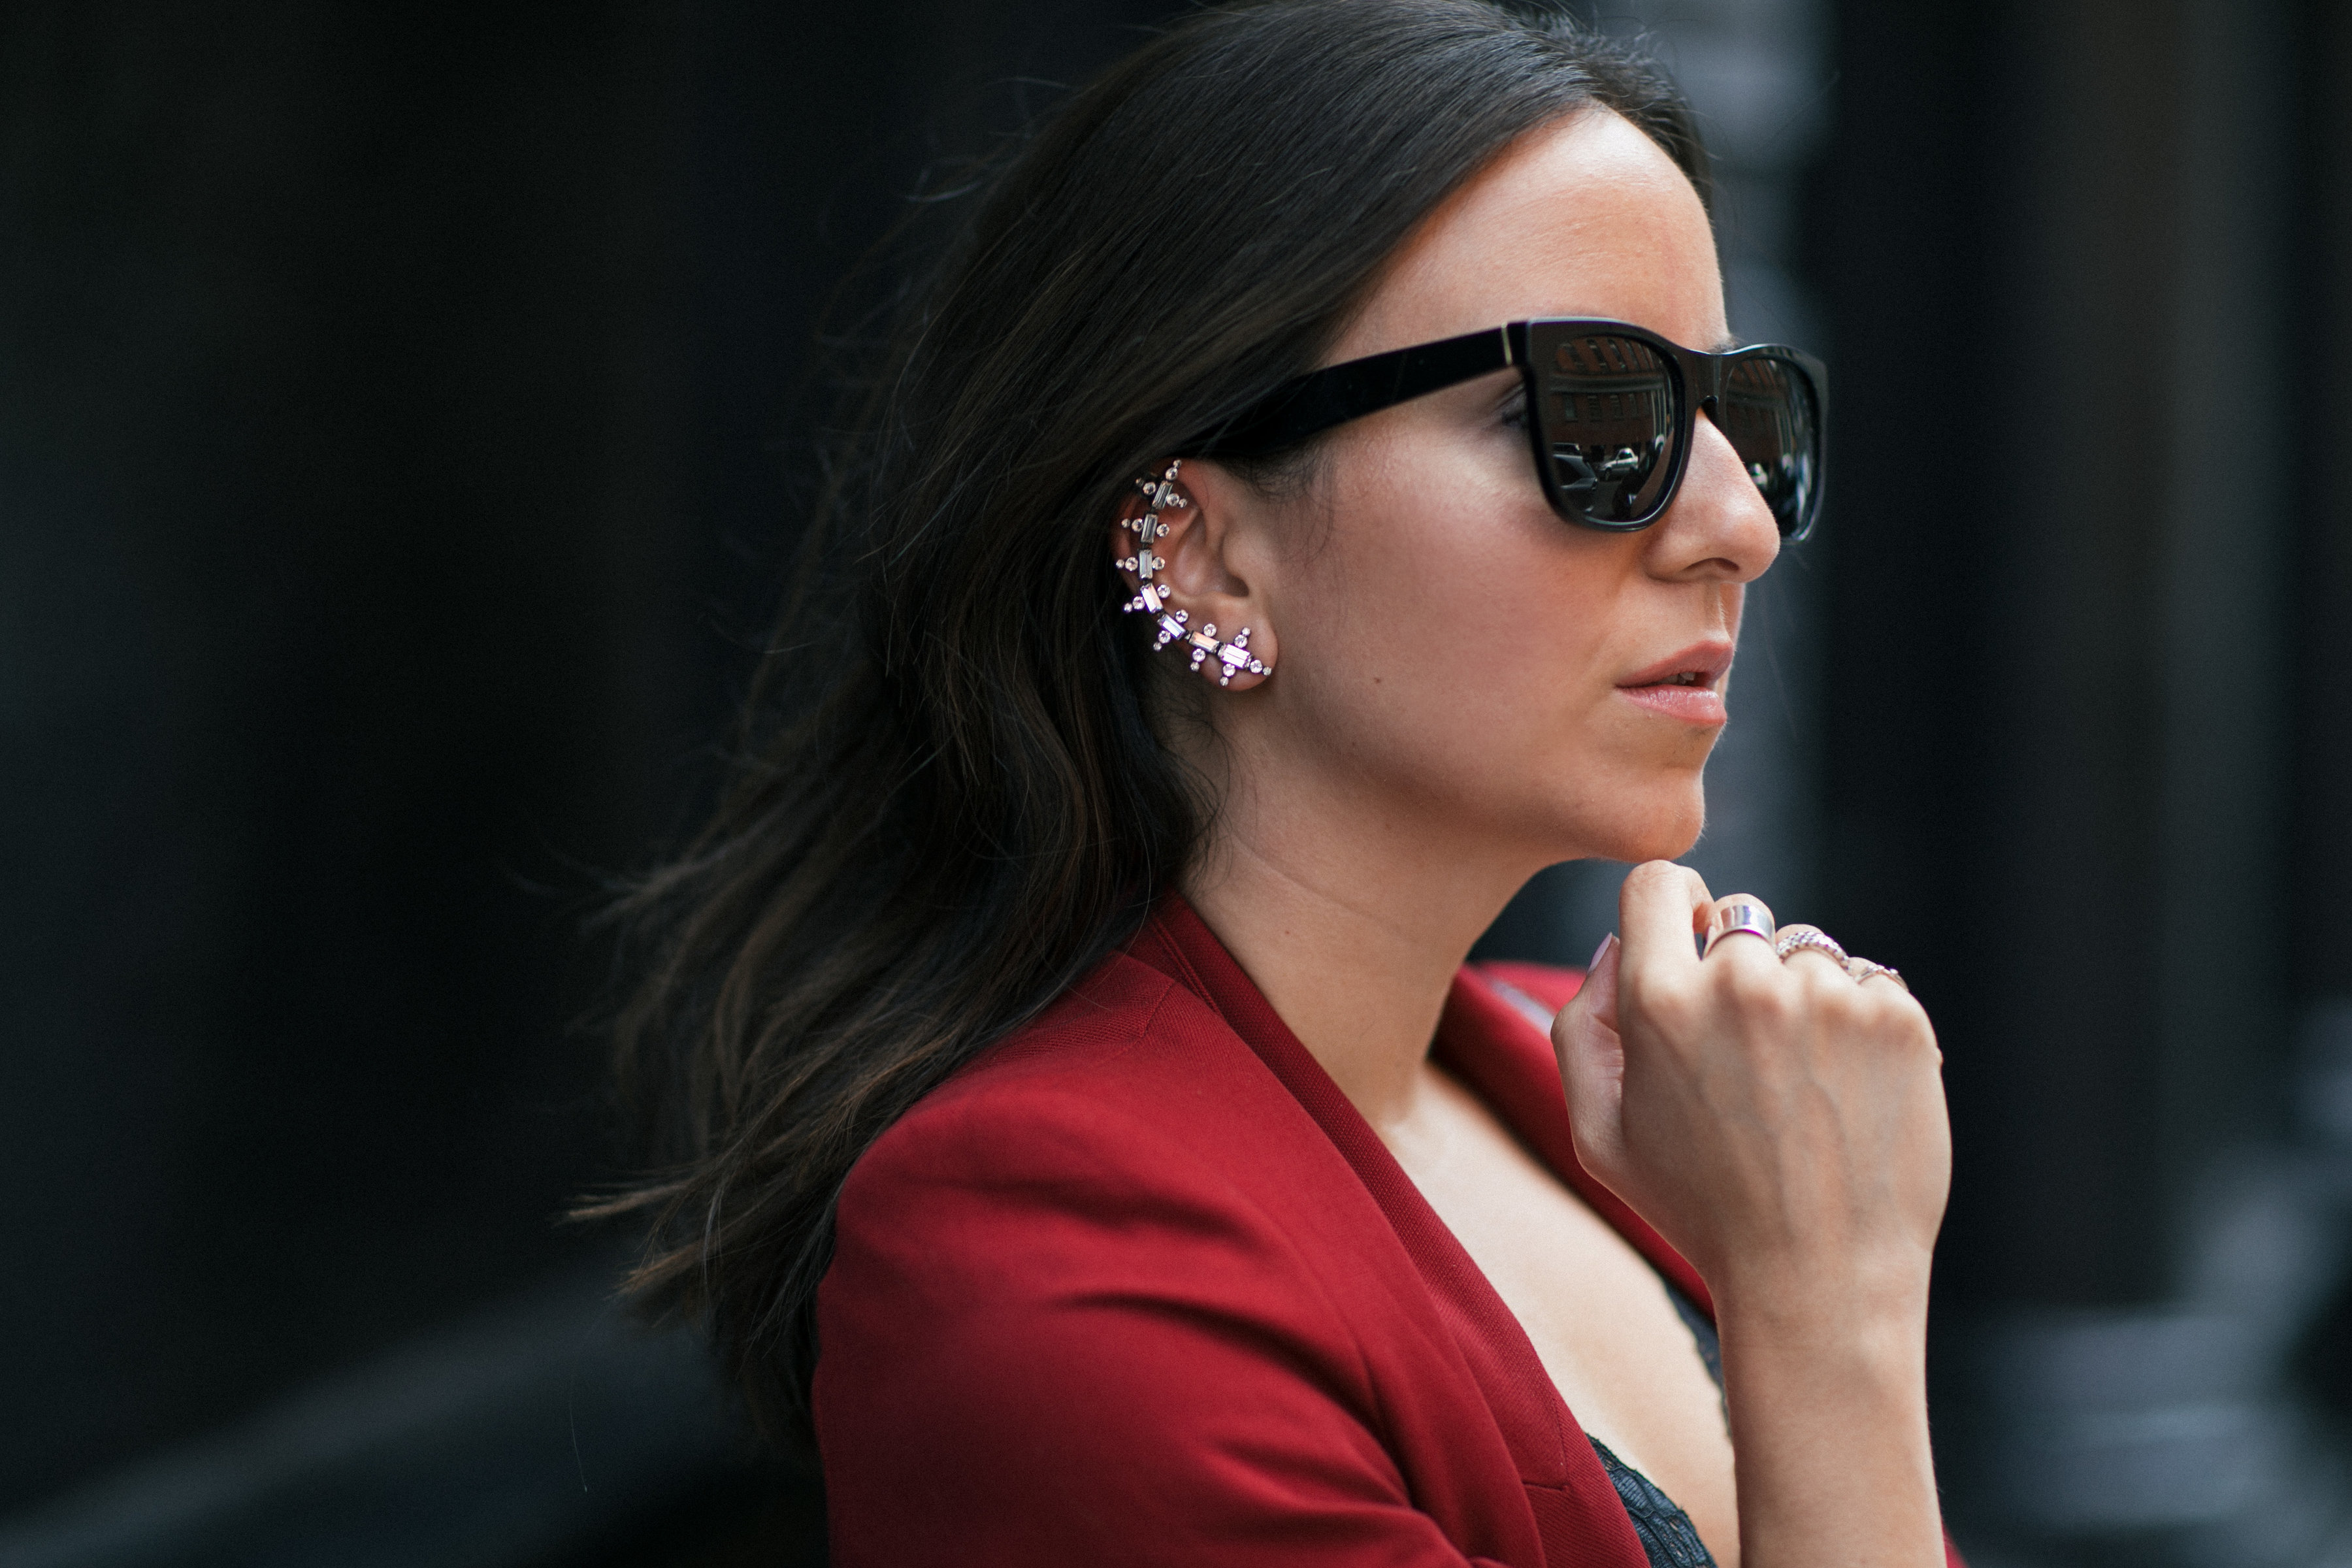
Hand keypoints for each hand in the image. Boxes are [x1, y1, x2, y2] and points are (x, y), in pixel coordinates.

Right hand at [1550, 861, 1948, 1314]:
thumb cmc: (1699, 1209)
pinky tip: (1845, 1093)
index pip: (1657, 882)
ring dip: (1801, 999)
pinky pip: (1868, 982)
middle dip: (1735, 969)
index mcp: (1659, 1001)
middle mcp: (1743, 982)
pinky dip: (1858, 1024)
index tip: (1685, 943)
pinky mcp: (1897, 1017)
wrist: (1820, 1279)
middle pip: (1736, 918)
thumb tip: (1616, 945)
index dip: (1669, 907)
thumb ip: (1581, 1025)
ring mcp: (1827, 996)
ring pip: (1806, 952)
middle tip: (1747, 1059)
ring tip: (1801, 1088)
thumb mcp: (1598, 1133)